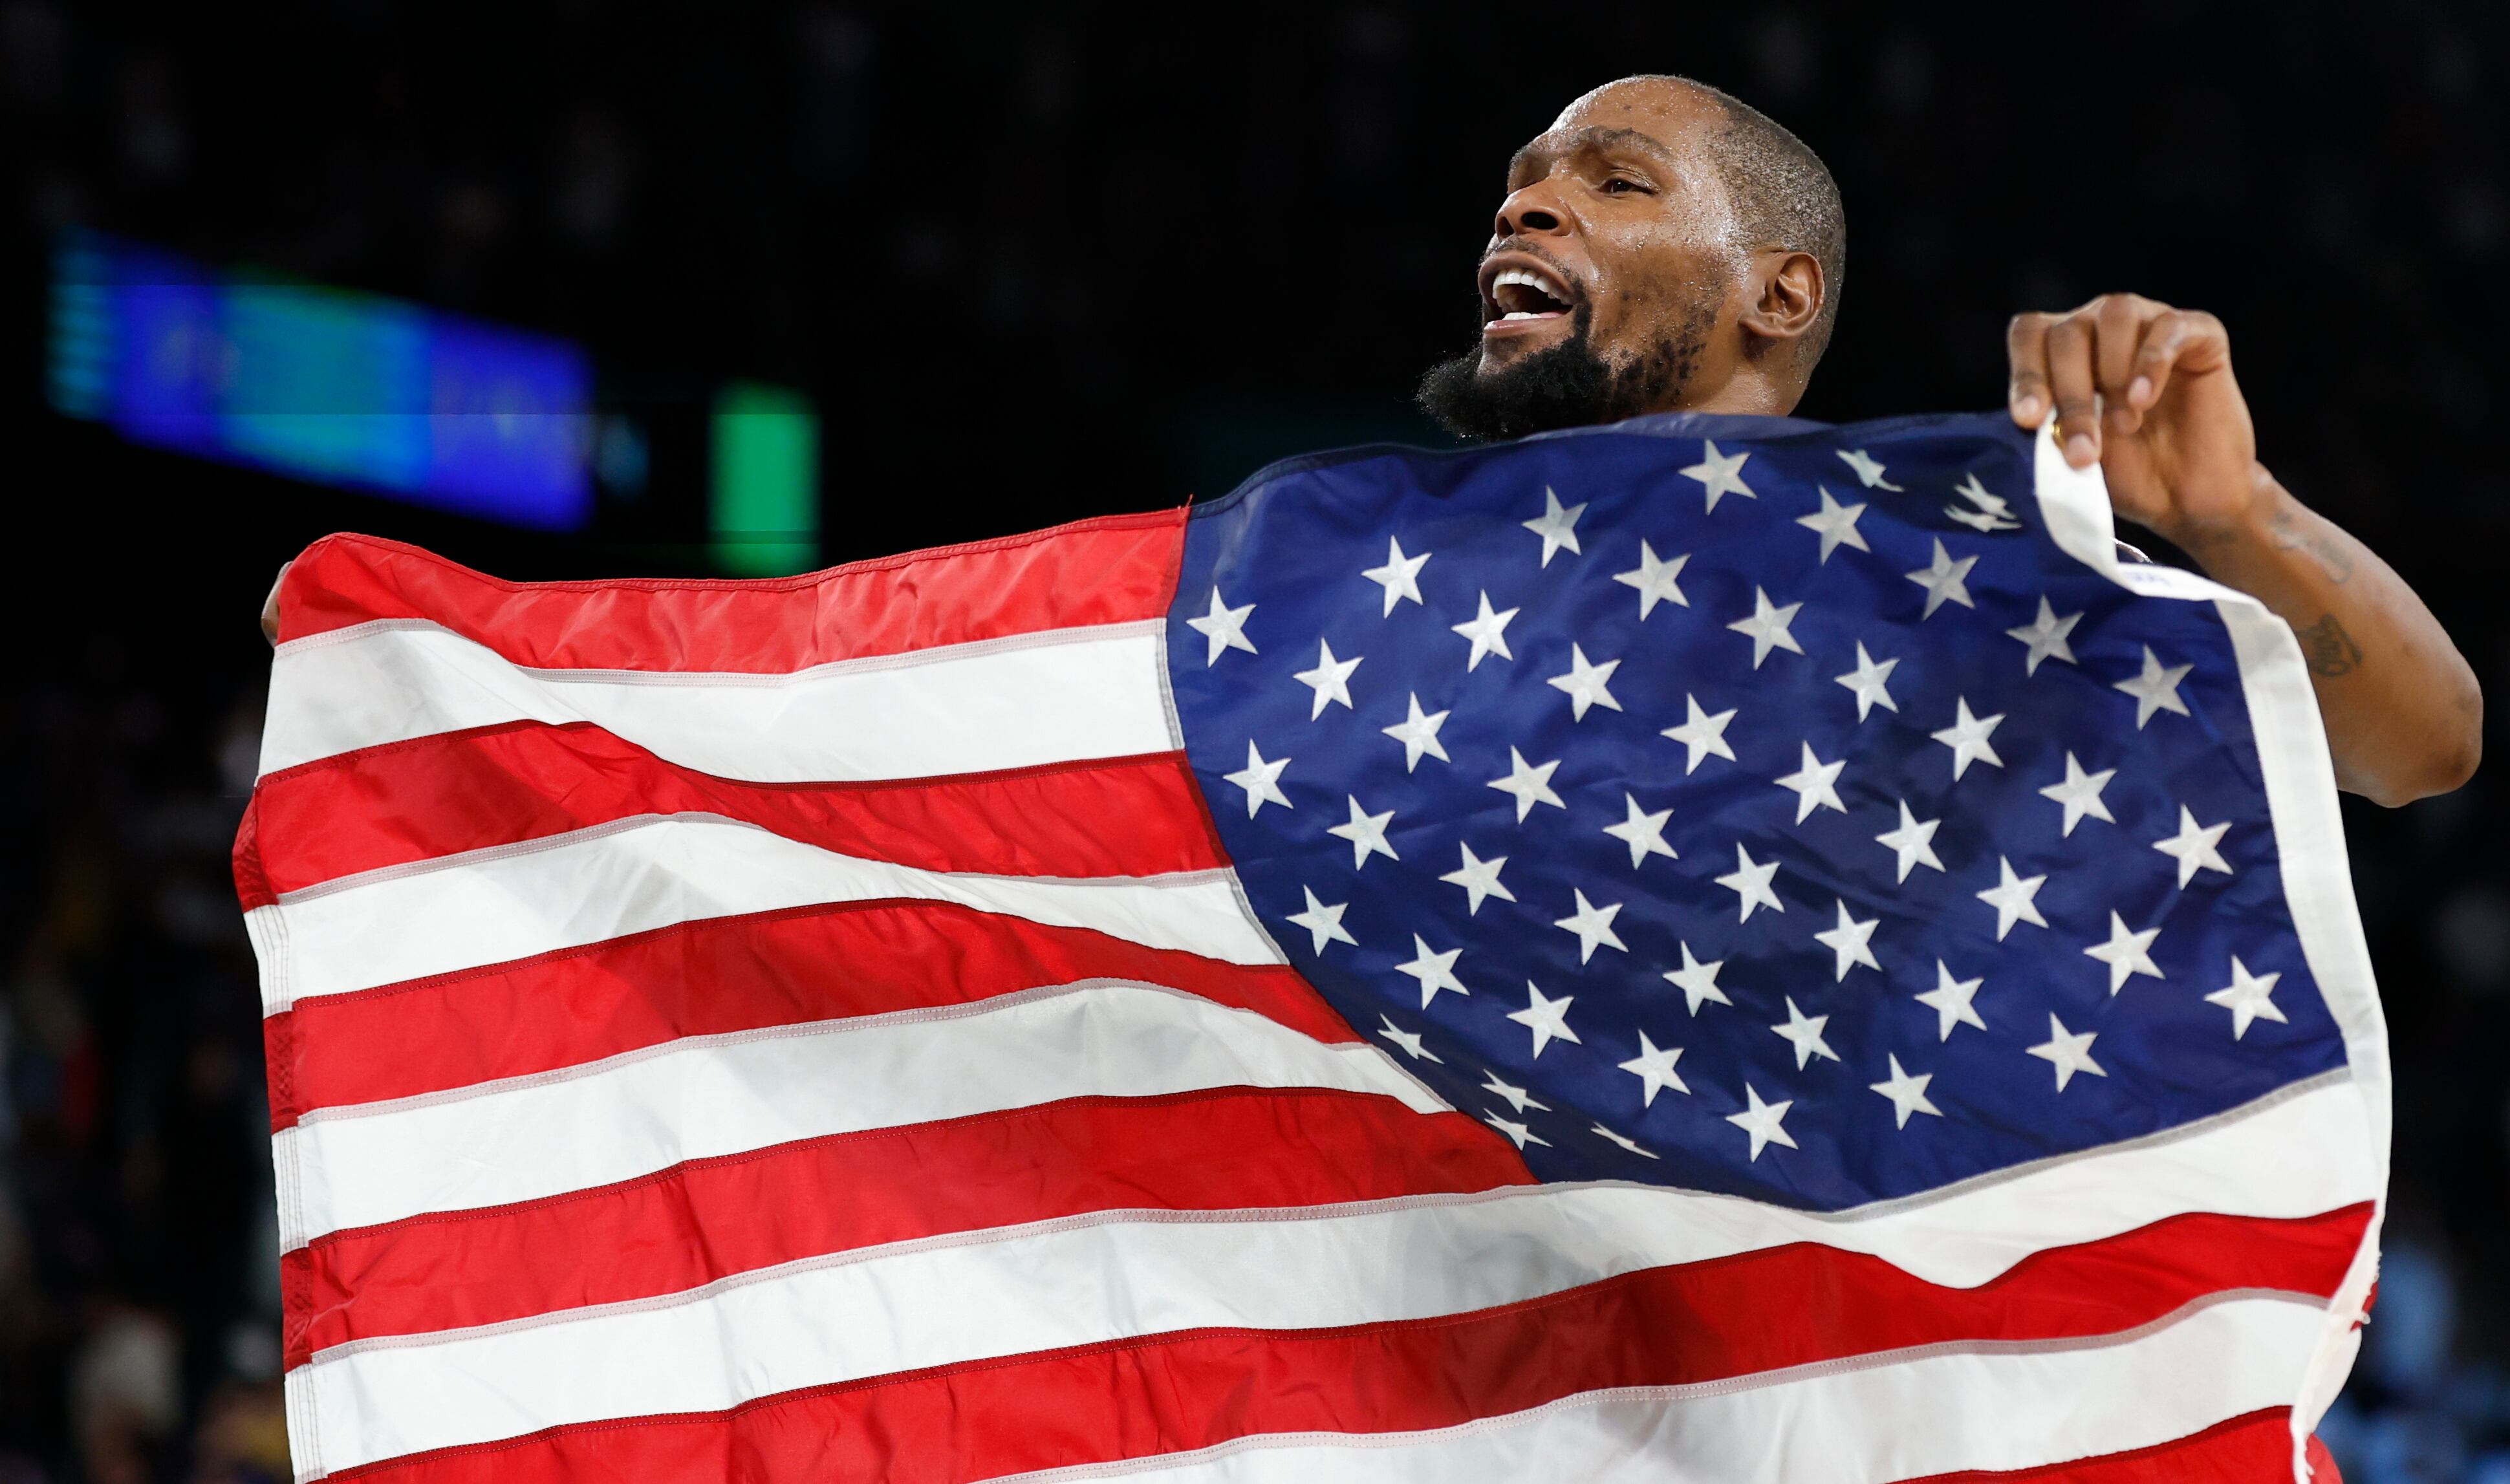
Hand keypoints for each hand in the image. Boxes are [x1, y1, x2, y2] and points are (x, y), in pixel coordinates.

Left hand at [2006, 295, 2258, 547]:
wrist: (2189, 497)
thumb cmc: (2127, 472)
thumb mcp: (2074, 453)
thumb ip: (2048, 427)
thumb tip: (2023, 419)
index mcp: (2064, 351)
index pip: (2030, 334)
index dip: (2025, 373)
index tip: (2027, 419)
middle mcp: (2103, 326)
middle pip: (2068, 332)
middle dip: (2069, 394)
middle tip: (2083, 449)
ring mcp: (2151, 323)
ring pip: (2116, 313)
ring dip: (2112, 372)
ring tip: (2124, 424)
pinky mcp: (2200, 333)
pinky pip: (2170, 327)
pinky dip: (2152, 361)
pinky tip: (2144, 399)